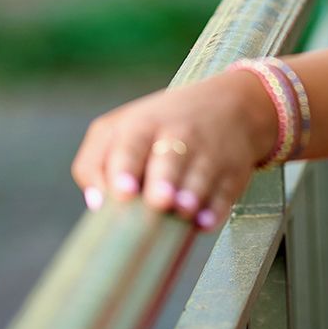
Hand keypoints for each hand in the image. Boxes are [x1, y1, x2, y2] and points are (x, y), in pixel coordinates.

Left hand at [70, 67, 278, 229]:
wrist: (230, 106)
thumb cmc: (158, 127)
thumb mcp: (120, 129)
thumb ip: (94, 163)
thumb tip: (96, 204)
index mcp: (142, 126)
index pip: (131, 146)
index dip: (125, 169)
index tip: (123, 192)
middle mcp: (179, 136)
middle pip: (170, 158)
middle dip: (164, 179)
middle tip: (158, 200)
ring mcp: (210, 153)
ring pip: (200, 176)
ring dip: (191, 194)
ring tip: (182, 210)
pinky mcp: (233, 172)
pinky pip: (225, 192)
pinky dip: (216, 208)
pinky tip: (204, 222)